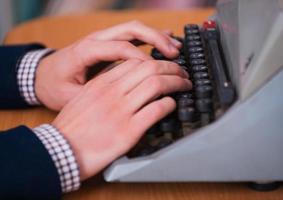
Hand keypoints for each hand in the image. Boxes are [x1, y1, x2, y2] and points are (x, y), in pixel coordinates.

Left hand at [35, 20, 181, 110]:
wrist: (41, 76)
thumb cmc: (54, 86)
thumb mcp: (70, 96)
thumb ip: (96, 96)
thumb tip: (123, 101)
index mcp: (86, 50)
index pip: (121, 48)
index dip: (142, 59)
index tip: (158, 72)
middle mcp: (96, 39)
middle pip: (131, 30)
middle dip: (156, 39)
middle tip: (175, 53)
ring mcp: (102, 39)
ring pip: (134, 30)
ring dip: (156, 36)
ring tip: (175, 47)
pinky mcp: (107, 44)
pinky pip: (132, 36)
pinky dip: (150, 38)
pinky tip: (164, 42)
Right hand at [52, 59, 191, 179]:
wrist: (61, 151)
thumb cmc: (72, 127)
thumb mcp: (84, 98)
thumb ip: (104, 86)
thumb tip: (127, 80)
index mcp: (101, 83)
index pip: (135, 62)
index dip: (156, 61)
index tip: (165, 66)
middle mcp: (112, 92)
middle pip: (150, 68)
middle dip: (172, 67)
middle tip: (182, 72)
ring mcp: (121, 110)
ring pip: (157, 84)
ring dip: (177, 82)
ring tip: (185, 84)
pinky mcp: (129, 131)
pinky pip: (156, 110)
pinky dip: (169, 104)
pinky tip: (172, 105)